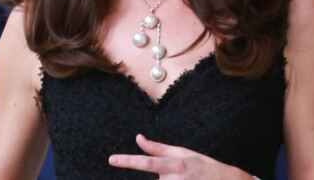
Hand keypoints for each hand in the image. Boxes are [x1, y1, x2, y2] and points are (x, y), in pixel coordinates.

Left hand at [108, 134, 252, 178]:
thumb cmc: (201, 165)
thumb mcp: (181, 152)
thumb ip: (157, 148)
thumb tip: (138, 138)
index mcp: (173, 165)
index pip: (146, 162)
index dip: (128, 161)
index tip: (112, 159)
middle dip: (163, 178)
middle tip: (182, 176)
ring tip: (186, 179)